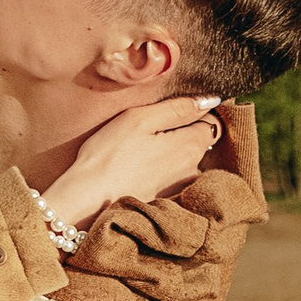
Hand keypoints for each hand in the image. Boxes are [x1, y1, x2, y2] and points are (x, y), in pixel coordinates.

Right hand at [46, 91, 222, 227]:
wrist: (88, 200)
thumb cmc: (110, 154)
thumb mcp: (140, 119)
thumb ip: (178, 108)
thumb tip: (210, 100)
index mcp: (190, 146)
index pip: (211, 121)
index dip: (194, 112)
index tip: (171, 111)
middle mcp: (193, 170)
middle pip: (198, 141)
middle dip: (181, 131)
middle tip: (148, 130)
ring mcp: (180, 188)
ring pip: (183, 159)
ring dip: (169, 151)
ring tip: (140, 151)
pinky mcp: (166, 201)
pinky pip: (171, 177)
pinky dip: (160, 170)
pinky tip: (138, 168)